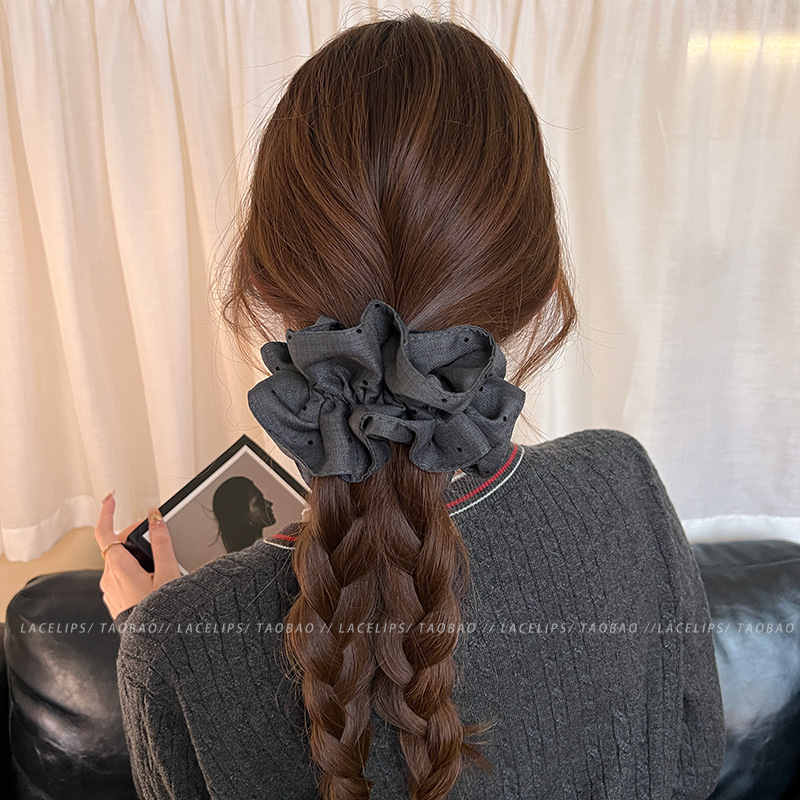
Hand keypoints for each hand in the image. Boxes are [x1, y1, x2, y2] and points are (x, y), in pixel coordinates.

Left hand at [94, 493, 181, 619]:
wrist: (156, 643)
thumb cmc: (162, 611)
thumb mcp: (168, 572)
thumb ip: (161, 541)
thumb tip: (155, 518)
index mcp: (119, 568)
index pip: (104, 532)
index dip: (107, 512)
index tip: (112, 498)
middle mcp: (109, 577)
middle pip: (117, 544)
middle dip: (134, 534)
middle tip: (156, 533)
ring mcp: (109, 590)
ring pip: (119, 560)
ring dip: (136, 553)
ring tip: (159, 562)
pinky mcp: (114, 599)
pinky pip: (120, 575)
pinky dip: (133, 567)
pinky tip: (152, 577)